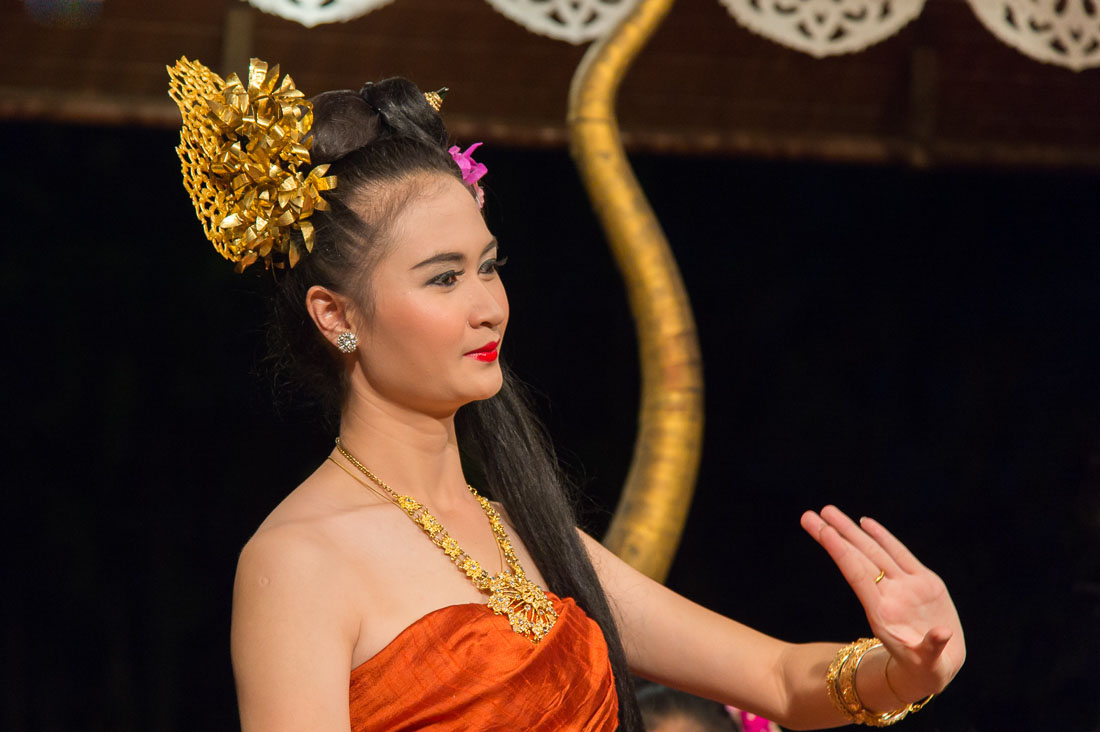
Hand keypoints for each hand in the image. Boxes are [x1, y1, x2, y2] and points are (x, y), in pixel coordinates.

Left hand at [801, 505, 965, 701]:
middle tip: (810, 514)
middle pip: (858, 557)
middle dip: (835, 534)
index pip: (857, 575)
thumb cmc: (926, 669)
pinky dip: (883, 537)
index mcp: (883, 612)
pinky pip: (900, 554)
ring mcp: (905, 587)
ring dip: (851, 530)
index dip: (841, 552)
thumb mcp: (927, 663)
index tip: (822, 532)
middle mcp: (890, 594)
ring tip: (828, 511)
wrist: (937, 667)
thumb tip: (942, 634)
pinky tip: (865, 522)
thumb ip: (931, 647)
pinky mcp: (923, 582)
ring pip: (874, 551)